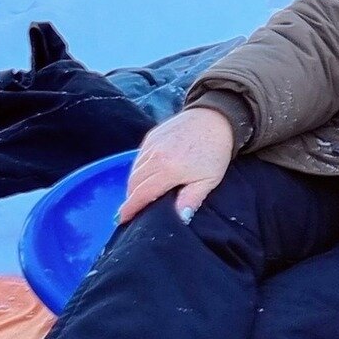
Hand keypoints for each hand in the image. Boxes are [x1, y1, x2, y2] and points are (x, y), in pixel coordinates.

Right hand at [118, 105, 234, 224]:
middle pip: (134, 183)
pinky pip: (138, 158)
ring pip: (134, 170)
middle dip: (132, 198)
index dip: (130, 208)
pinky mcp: (151, 136)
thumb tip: (179, 218)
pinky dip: (139, 169)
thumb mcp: (209, 180)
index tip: (122, 220)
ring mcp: (151, 145)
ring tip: (141, 195)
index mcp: (168, 170)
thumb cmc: (215, 152)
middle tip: (135, 210)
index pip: (141, 194)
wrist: (216, 119)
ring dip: (135, 184)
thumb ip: (191, 199)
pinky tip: (148, 176)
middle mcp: (154, 157)